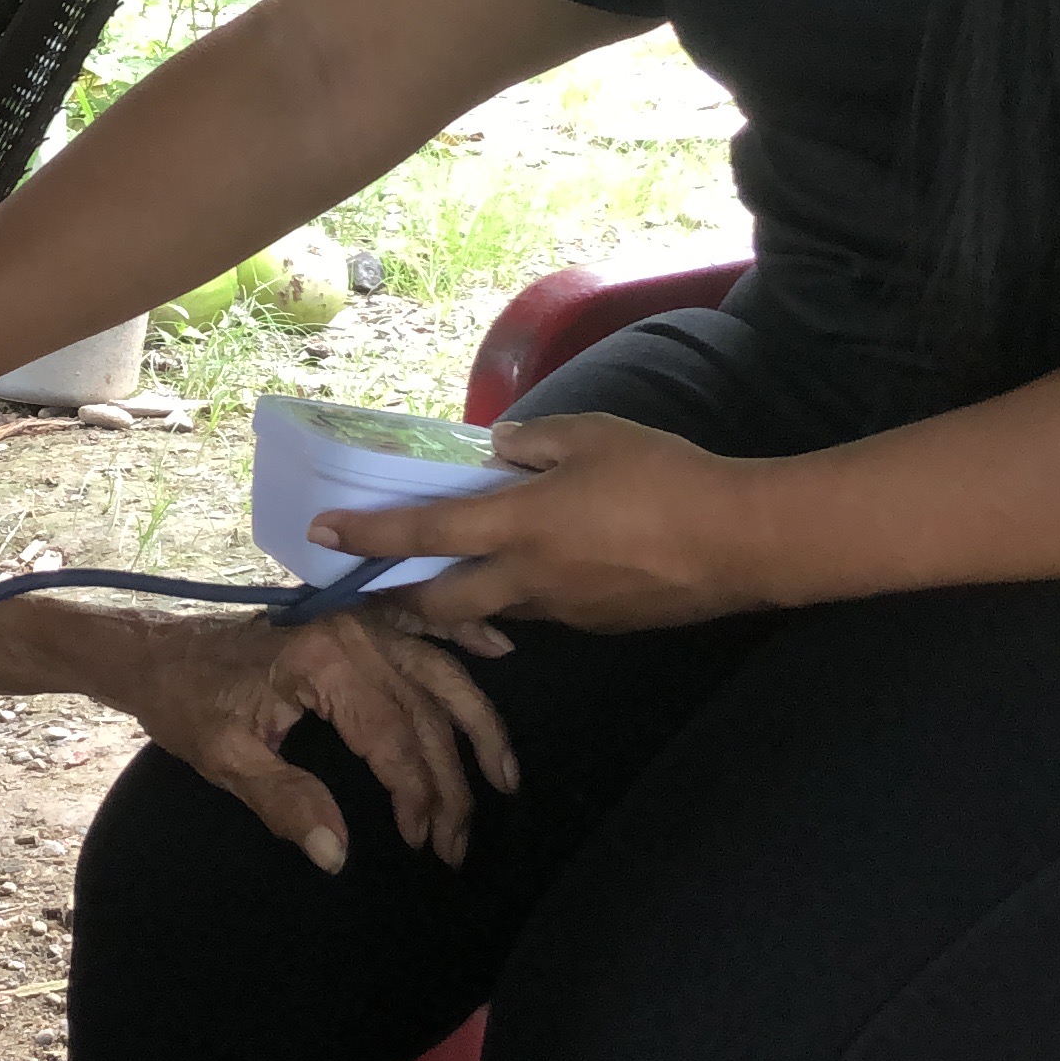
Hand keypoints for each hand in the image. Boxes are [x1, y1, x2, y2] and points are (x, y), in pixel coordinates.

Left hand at [121, 605, 520, 874]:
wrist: (158, 651)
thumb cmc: (187, 703)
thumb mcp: (224, 759)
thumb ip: (284, 803)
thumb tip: (338, 854)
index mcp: (323, 662)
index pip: (395, 736)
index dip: (417, 796)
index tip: (423, 844)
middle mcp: (353, 632)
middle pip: (426, 711)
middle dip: (453, 783)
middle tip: (460, 842)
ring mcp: (359, 620)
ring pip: (440, 672)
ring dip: (478, 724)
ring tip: (505, 776)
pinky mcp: (355, 618)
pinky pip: (423, 622)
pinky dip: (464, 634)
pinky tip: (498, 650)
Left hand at [311, 412, 769, 636]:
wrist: (739, 541)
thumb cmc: (664, 475)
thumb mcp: (593, 434)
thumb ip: (535, 441)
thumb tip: (499, 449)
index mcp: (517, 525)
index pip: (423, 533)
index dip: (366, 536)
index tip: (320, 535)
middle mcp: (526, 578)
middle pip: (440, 602)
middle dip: (402, 597)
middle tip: (380, 585)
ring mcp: (561, 610)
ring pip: (493, 610)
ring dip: (469, 595)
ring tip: (472, 566)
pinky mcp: (597, 625)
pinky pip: (543, 611)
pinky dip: (526, 593)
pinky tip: (552, 567)